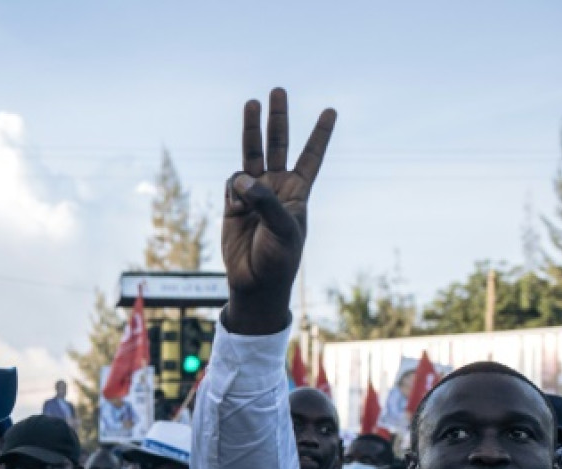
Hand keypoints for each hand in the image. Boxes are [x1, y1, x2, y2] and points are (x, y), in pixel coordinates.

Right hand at [220, 88, 336, 333]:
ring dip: (252, 129)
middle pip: (278, 145)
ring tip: (252, 102)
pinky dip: (233, 188)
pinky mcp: (232, 204)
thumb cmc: (278, 259)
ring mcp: (253, 194)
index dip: (320, 134)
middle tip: (278, 91)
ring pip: (251, 154)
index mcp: (297, 192)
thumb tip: (239, 177)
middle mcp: (276, 187)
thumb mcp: (282, 228)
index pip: (311, 157)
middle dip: (278, 119)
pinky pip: (231, 183)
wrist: (254, 284)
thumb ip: (264, 200)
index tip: (330, 111)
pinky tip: (236, 206)